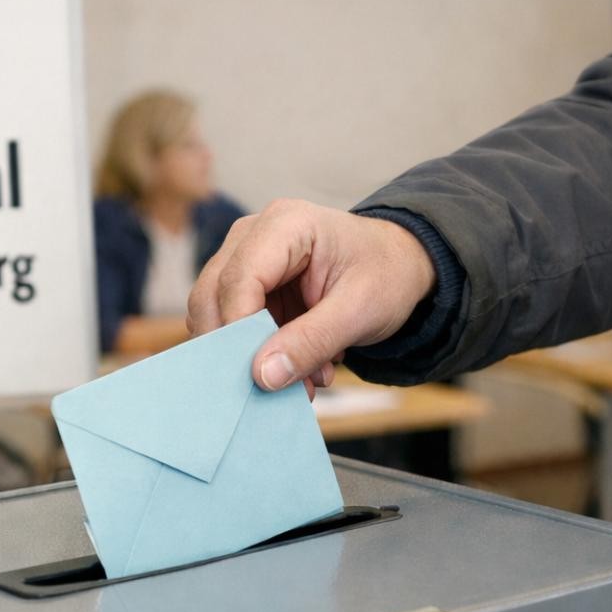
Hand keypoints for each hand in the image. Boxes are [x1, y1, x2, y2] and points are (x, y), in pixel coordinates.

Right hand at [188, 199, 435, 392]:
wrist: (398, 266)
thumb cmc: (385, 275)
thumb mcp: (359, 312)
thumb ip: (312, 342)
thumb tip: (262, 376)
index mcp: (286, 224)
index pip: (240, 278)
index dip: (240, 330)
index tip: (259, 375)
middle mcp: (254, 234)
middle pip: (213, 295)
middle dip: (241, 349)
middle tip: (279, 387)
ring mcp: (244, 257)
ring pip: (215, 314)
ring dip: (251, 355)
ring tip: (304, 378)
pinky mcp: (246, 284)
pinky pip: (232, 325)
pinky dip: (259, 353)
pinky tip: (300, 366)